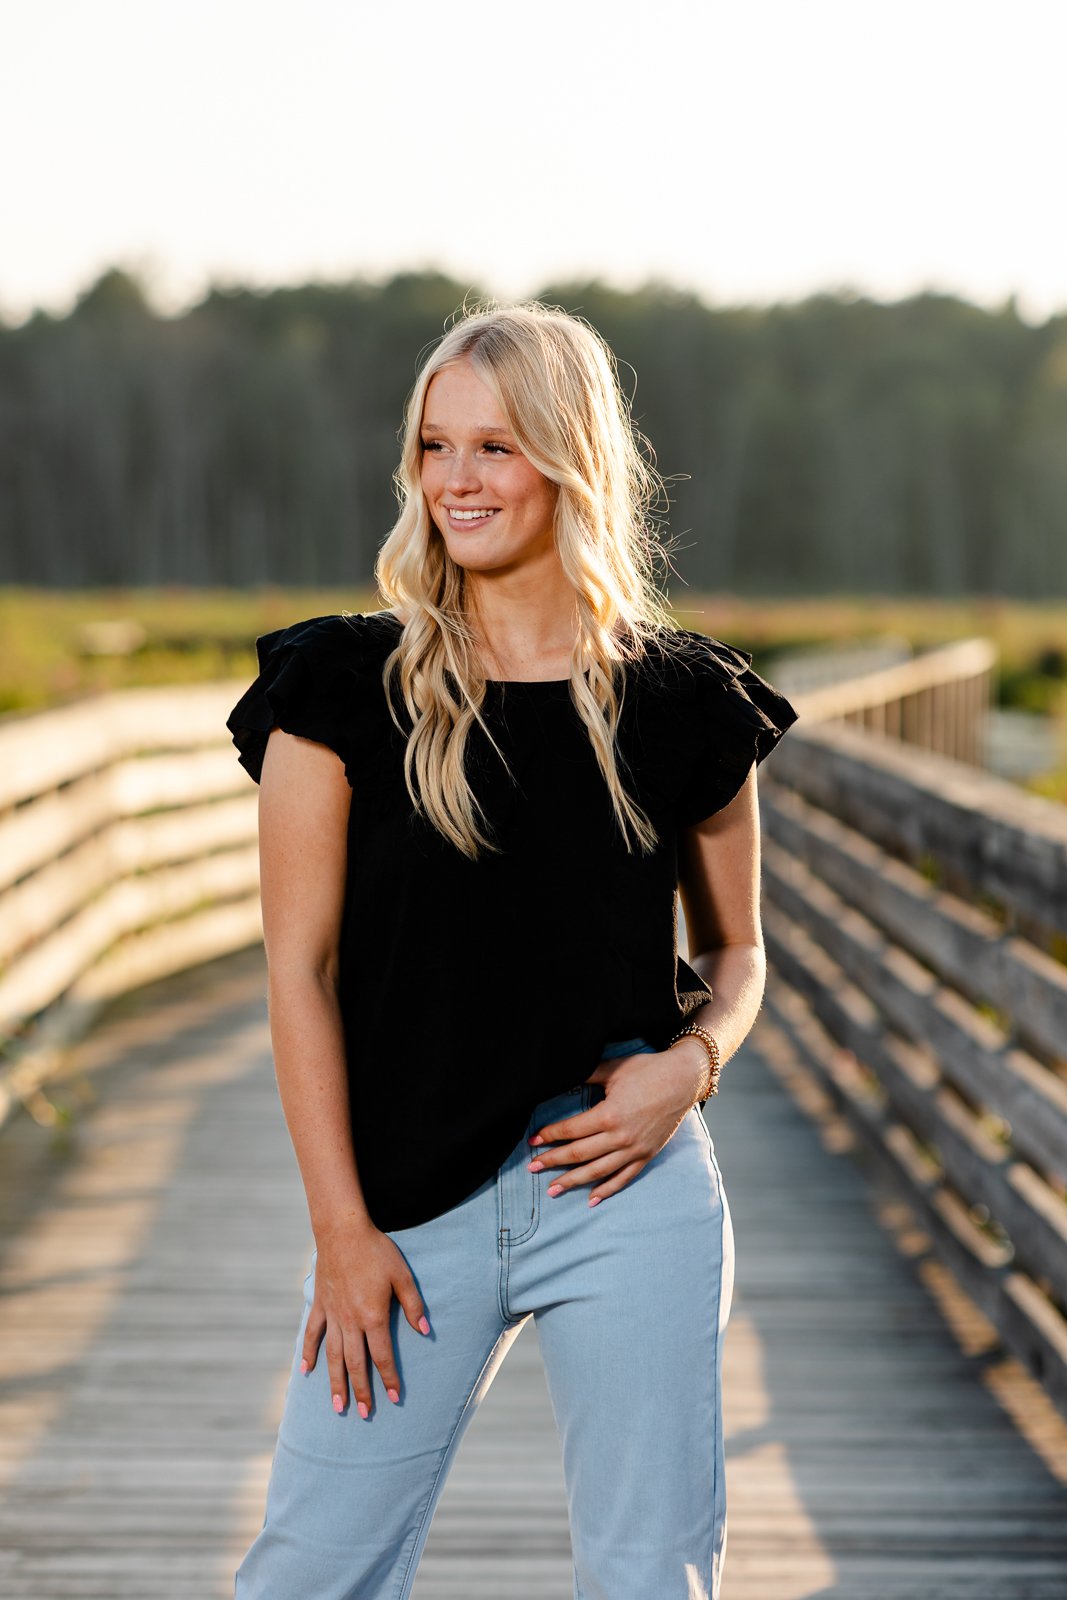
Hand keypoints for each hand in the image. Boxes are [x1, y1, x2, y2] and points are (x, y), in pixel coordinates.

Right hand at [300, 1219, 430, 1416]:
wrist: (343, 1231)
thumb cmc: (376, 1251)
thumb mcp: (402, 1275)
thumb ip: (413, 1305)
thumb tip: (425, 1331)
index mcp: (373, 1316)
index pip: (383, 1356)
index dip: (390, 1378)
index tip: (395, 1398)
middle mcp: (350, 1322)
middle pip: (356, 1364)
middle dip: (362, 1391)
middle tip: (365, 1414)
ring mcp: (332, 1315)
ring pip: (333, 1356)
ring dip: (336, 1382)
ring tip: (338, 1406)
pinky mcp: (319, 1305)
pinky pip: (312, 1334)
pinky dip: (308, 1353)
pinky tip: (306, 1371)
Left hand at [526, 1043, 707, 1205]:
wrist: (683, 1080)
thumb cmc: (647, 1070)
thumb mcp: (613, 1069)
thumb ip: (585, 1076)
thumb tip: (561, 1077)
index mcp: (609, 1115)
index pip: (571, 1130)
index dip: (550, 1135)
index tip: (533, 1140)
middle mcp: (621, 1137)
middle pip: (579, 1154)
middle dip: (553, 1161)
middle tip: (532, 1168)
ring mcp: (634, 1149)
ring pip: (598, 1171)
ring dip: (573, 1181)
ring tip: (553, 1190)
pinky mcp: (646, 1155)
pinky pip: (624, 1178)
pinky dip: (607, 1190)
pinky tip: (591, 1199)